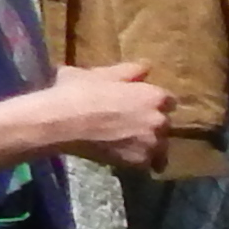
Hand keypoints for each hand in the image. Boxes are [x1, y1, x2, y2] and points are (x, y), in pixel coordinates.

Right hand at [37, 62, 170, 165]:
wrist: (60, 123)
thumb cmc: (78, 91)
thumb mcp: (101, 73)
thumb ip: (129, 71)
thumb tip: (147, 66)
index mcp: (153, 96)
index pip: (168, 101)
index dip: (154, 103)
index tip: (141, 105)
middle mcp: (159, 120)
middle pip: (164, 124)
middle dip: (151, 123)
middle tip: (130, 125)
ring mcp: (151, 143)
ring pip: (159, 146)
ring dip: (148, 145)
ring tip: (129, 144)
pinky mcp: (139, 162)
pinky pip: (147, 163)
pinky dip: (139, 161)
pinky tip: (125, 157)